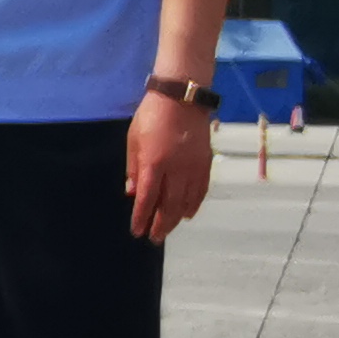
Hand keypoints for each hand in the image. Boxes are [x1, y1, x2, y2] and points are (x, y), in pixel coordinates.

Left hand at [126, 93, 214, 243]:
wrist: (181, 99)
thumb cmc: (151, 116)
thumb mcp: (133, 140)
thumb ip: (133, 168)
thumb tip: (132, 193)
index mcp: (154, 163)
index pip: (147, 198)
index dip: (142, 218)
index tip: (137, 231)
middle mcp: (176, 169)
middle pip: (169, 205)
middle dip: (160, 225)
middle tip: (154, 238)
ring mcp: (193, 167)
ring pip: (186, 201)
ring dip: (176, 219)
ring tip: (167, 229)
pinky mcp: (205, 163)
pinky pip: (201, 190)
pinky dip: (194, 205)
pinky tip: (187, 213)